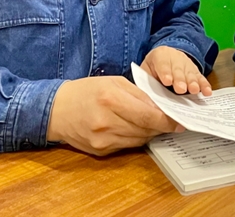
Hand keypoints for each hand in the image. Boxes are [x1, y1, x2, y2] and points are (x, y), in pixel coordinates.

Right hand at [47, 76, 182, 155]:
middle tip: (172, 121)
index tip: (179, 120)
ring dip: (149, 132)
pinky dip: (135, 137)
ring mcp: (103, 140)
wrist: (56, 110)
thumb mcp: (113, 82)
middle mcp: (107, 122)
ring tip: (154, 123)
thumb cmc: (85, 91)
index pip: (148, 116)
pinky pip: (127, 145)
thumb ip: (138, 94)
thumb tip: (160, 106)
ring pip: (139, 140)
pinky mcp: (101, 151)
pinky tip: (135, 129)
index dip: (167, 120)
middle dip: (161, 126)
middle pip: (145, 129)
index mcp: (111, 100)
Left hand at [141, 45, 211, 95]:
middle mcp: (176, 58)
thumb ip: (145, 81)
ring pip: (190, 73)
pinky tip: (207, 92)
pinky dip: (204, 85)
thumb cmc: (153, 68)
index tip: (167, 81)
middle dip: (180, 79)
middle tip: (181, 89)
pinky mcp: (196, 72)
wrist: (165, 57)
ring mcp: (187, 64)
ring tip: (194, 90)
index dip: (165, 72)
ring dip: (193, 82)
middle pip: (178, 69)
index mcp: (160, 55)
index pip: (162, 63)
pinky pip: (201, 78)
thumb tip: (143, 98)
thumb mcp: (145, 70)